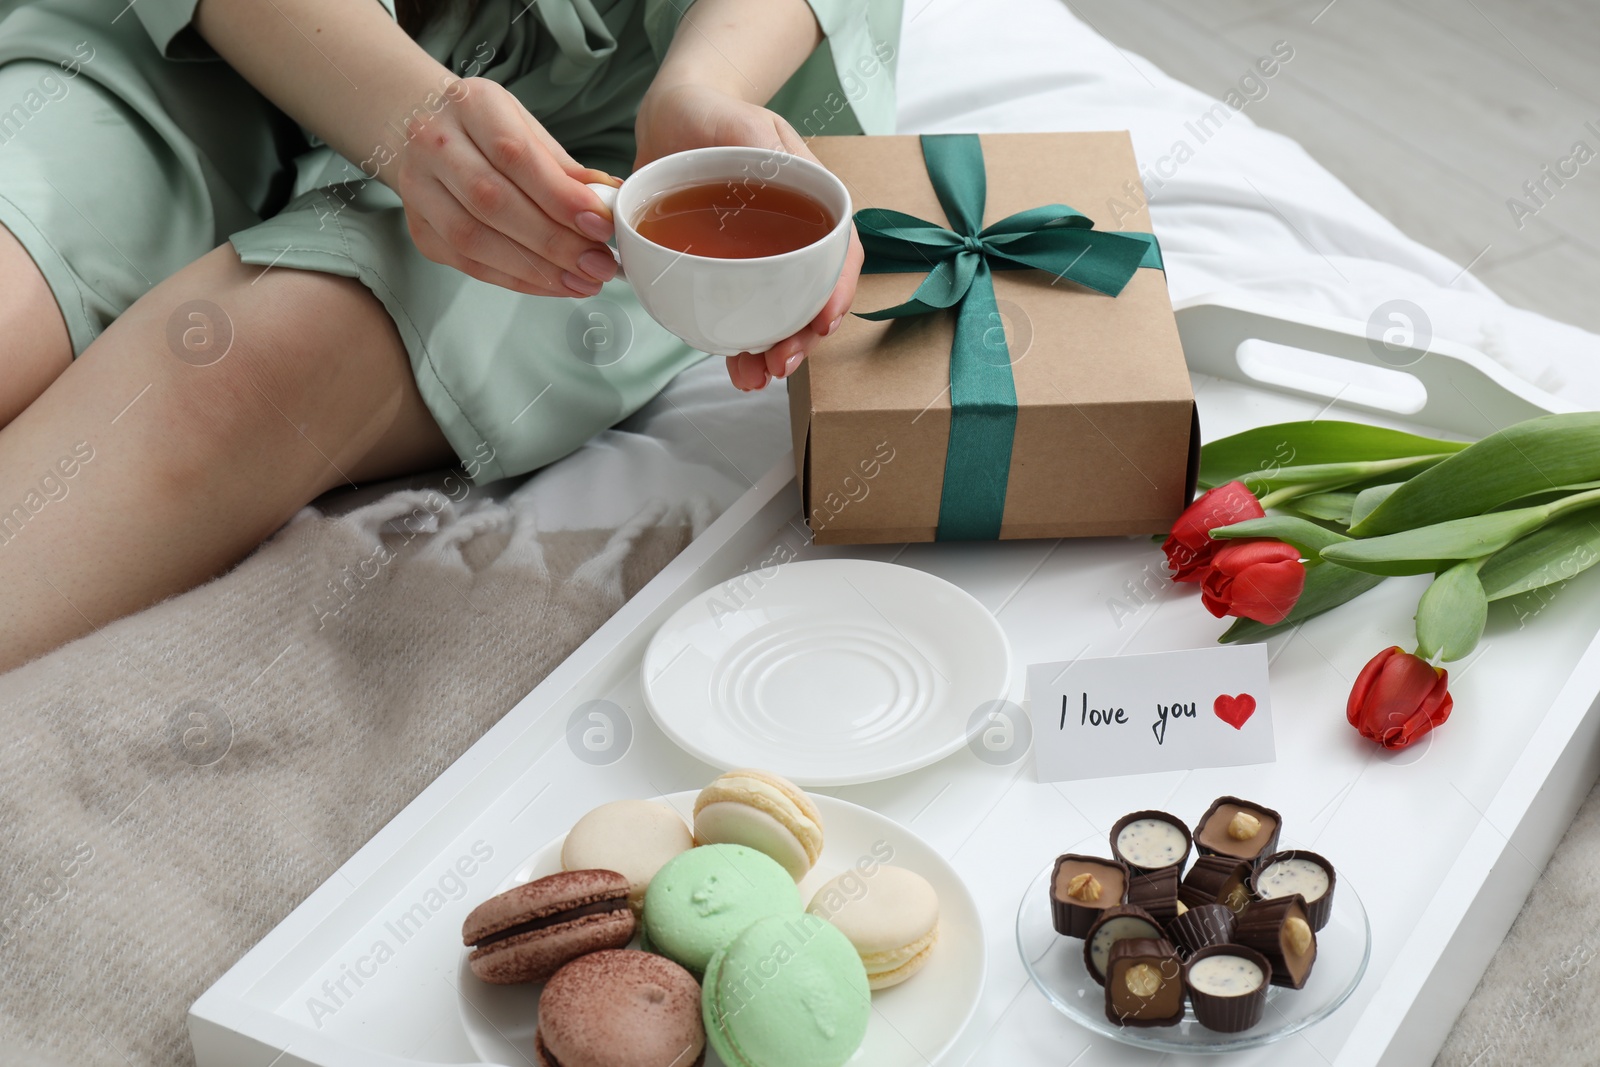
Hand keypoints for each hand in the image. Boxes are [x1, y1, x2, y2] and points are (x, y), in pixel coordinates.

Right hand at [395, 77, 621, 296]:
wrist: (422, 131)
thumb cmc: (486, 131)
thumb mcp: (527, 129)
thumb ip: (564, 168)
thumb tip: (610, 201)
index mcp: (469, 105)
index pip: (515, 155)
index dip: (560, 196)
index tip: (600, 225)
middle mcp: (433, 142)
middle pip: (493, 201)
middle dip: (554, 241)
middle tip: (598, 264)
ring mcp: (418, 188)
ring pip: (475, 238)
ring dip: (536, 269)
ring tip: (582, 281)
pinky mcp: (419, 229)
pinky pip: (468, 263)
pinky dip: (516, 279)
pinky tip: (552, 284)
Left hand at [635, 82, 861, 390]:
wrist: (670, 123)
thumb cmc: (714, 115)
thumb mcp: (743, 121)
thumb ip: (757, 143)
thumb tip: (772, 172)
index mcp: (811, 203)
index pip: (841, 251)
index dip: (838, 289)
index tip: (824, 320)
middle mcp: (791, 239)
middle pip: (812, 297)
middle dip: (803, 339)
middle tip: (781, 363)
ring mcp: (758, 261)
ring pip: (778, 316)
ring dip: (772, 352)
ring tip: (753, 376)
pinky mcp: (724, 273)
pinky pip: (738, 314)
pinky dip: (739, 345)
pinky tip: (734, 365)